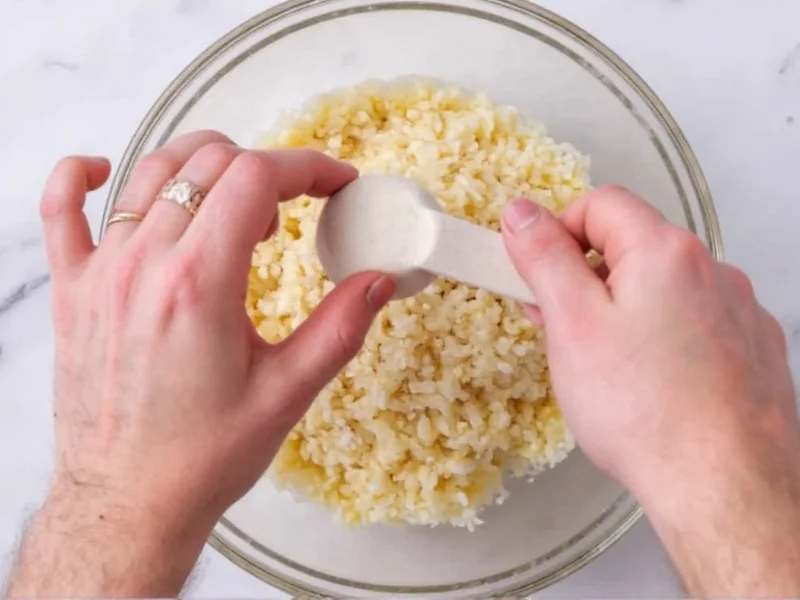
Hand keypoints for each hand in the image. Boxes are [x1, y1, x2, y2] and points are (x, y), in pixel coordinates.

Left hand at [8, 131, 393, 597]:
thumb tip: (378, 281)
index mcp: (201, 284)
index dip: (307, 167)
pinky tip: (106, 170)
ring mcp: (101, 272)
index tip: (335, 182)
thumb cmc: (202, 456)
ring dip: (203, 168)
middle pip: (208, 163)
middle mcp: (145, 265)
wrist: (129, 500)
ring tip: (234, 206)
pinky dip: (82, 176)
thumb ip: (339, 329)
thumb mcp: (287, 394)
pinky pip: (60, 208)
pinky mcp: (74, 289)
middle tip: (293, 209)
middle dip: (264, 169)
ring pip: (150, 172)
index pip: (256, 178)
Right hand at [502, 187, 799, 596]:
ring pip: (661, 289)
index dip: (558, 232)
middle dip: (586, 279)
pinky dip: (662, 339)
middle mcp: (712, 271)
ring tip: (605, 366)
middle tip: (562, 328)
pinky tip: (648, 382)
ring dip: (624, 311)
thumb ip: (544, 257)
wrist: (724, 486)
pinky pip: (692, 323)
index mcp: (666, 252)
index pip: (599, 204)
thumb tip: (522, 214)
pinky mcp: (750, 349)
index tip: (538, 270)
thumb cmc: (648, 413)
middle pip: (631, 246)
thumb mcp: (571, 325)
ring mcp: (737, 311)